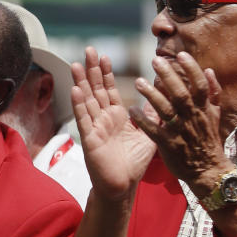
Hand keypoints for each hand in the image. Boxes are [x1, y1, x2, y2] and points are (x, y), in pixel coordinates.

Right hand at [72, 47, 156, 200]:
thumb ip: (153, 115)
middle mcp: (103, 119)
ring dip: (81, 82)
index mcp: (117, 117)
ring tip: (75, 64)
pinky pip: (84, 119)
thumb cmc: (134, 164)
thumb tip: (162, 96)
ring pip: (86, 100)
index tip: (105, 55)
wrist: (124, 186)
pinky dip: (79, 104)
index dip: (107, 73)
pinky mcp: (89, 139)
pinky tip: (75, 90)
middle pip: (96, 89)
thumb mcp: (149, 135)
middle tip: (88, 50)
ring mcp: (94, 127)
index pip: (110, 90)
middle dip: (92, 70)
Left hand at [130, 51, 231, 196]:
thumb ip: (212, 92)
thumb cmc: (208, 139)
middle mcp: (192, 118)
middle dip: (169, 76)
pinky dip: (143, 120)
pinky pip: (154, 131)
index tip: (181, 54)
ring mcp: (180, 131)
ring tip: (138, 82)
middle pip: (180, 94)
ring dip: (152, 95)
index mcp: (204, 109)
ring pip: (166, 110)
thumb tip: (209, 70)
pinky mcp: (168, 144)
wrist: (207, 170)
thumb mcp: (214, 115)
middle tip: (155, 60)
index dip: (191, 69)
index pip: (199, 85)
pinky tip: (131, 109)